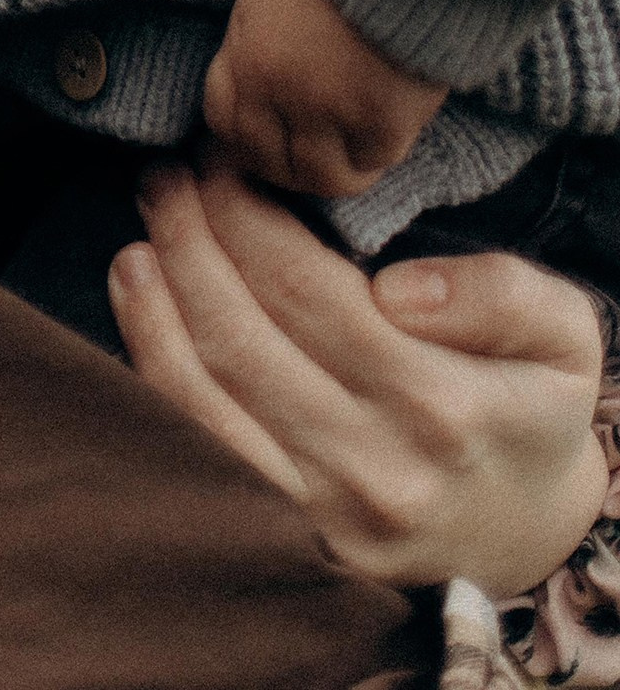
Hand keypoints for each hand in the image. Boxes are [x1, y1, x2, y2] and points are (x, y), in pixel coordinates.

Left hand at [111, 153, 607, 597]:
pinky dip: (151, 365)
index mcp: (441, 405)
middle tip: (166, 174)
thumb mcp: (560, 337)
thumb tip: (398, 289)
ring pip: (204, 391)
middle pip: (242, 332)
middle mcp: (374, 468)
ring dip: (157, 297)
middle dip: (190, 235)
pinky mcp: (285, 540)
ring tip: (146, 225)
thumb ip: (500, 294)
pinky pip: (196, 445)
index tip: (220, 158)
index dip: (246, 211)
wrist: (527, 534)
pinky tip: (137, 295)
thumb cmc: (529, 410)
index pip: (306, 288)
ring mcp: (322, 515)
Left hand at [204, 0, 449, 197]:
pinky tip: (381, 137)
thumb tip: (251, 92)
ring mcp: (328, 115)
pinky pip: (369, 166)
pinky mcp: (380, 127)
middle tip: (307, 155)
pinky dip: (374, 157)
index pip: (224, 122)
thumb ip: (252, 48)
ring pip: (318, 178)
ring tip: (348, 156)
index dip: (242, 134)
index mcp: (247, 56)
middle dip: (282, 164)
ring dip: (331, 172)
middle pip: (267, 160)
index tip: (263, 134)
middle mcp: (278, 93)